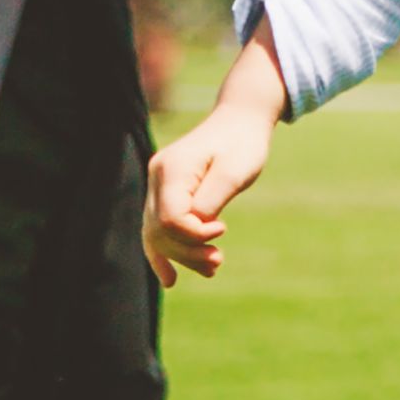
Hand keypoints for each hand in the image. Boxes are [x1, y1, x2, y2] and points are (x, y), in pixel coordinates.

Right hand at [144, 27, 292, 286]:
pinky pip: (157, 227)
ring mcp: (157, 183)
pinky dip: (165, 252)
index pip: (170, 218)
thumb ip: (212, 199)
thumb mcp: (235, 171)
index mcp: (172, 169)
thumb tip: (195, 228)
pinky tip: (171, 278)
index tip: (221, 231)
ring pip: (156, 233)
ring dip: (181, 255)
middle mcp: (157, 175)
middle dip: (187, 252)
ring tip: (212, 267)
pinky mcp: (165, 191)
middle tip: (218, 261)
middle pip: (159, 230)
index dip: (193, 235)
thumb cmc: (243, 143)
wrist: (240, 121)